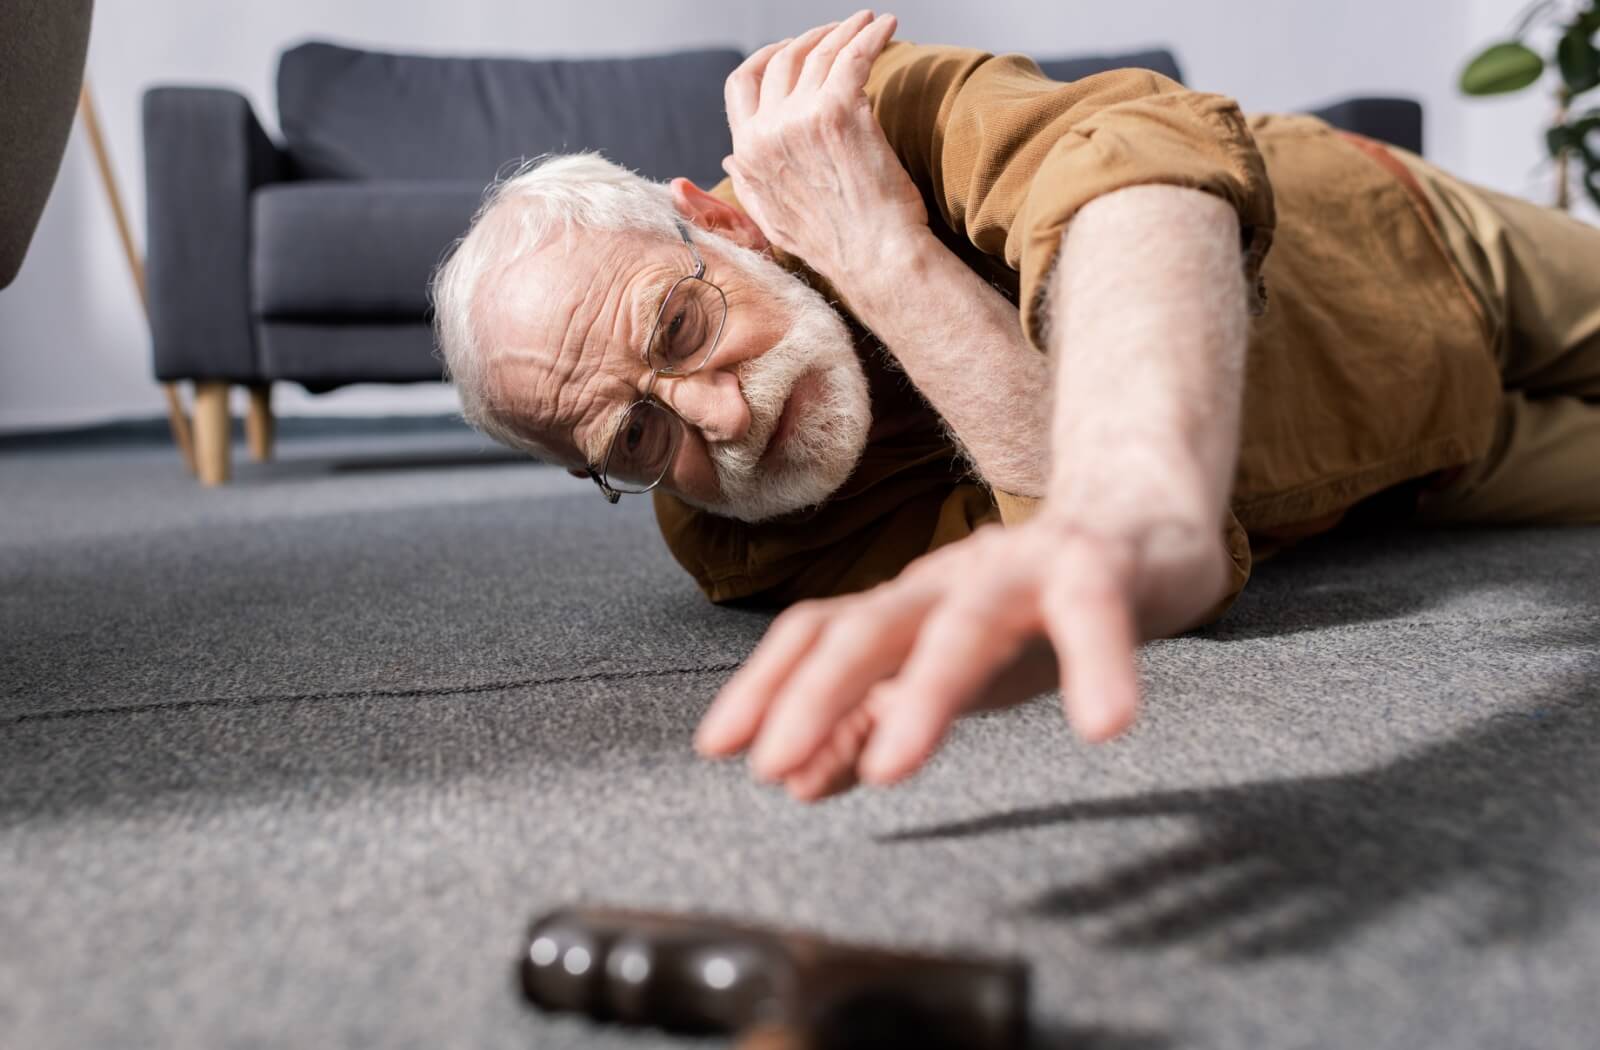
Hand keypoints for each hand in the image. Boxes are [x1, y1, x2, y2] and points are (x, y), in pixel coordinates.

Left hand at [694, 510, 1233, 801]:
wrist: (1142, 527)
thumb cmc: (1036, 613)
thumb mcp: (945, 675)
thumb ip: (873, 724)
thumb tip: (794, 781)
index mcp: (909, 609)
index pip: (817, 633)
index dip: (764, 684)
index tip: (717, 747)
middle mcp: (951, 581)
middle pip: (870, 626)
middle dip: (815, 694)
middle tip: (773, 766)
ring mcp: (1024, 569)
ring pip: (966, 622)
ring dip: (926, 693)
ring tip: (896, 766)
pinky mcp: (1104, 566)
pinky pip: (1094, 612)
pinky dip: (1098, 664)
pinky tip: (1105, 721)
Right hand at [721, 11, 927, 284]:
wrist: (876, 260)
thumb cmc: (837, 245)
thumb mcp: (773, 220)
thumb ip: (749, 183)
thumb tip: (731, 157)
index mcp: (748, 153)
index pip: (740, 84)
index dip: (766, 58)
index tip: (790, 49)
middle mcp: (767, 132)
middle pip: (781, 60)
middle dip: (810, 38)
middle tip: (839, 33)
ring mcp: (801, 119)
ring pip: (821, 53)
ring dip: (846, 30)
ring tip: (869, 24)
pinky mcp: (840, 112)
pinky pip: (855, 56)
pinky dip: (872, 35)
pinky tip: (887, 26)